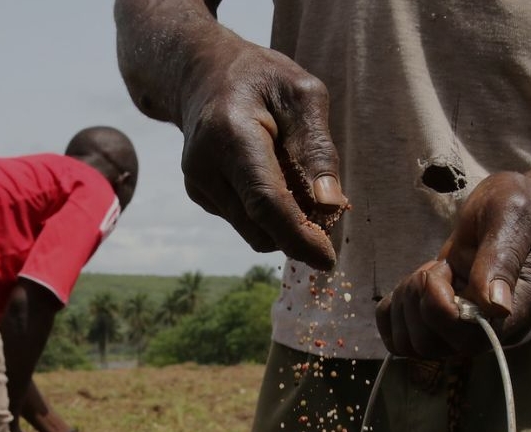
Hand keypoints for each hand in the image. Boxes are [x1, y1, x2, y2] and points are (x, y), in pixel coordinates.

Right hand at [178, 37, 347, 268]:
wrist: (203, 73)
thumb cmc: (261, 79)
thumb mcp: (302, 95)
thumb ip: (317, 149)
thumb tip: (330, 205)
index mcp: (230, 135)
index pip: (265, 201)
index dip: (298, 236)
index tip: (327, 259)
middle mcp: (205, 167)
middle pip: (260, 227)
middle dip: (299, 230)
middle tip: (328, 204)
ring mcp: (199, 185)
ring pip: (254, 231)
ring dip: (285, 222)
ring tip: (296, 177)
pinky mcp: (201, 195)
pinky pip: (246, 221)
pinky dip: (269, 212)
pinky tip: (272, 174)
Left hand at [376, 172, 530, 358]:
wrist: (514, 208)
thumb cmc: (519, 206)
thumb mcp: (511, 216)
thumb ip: (501, 259)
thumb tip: (496, 307)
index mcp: (520, 308)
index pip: (471, 339)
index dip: (442, 311)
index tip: (443, 269)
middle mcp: (492, 329)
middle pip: (432, 346)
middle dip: (421, 300)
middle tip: (439, 266)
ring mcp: (464, 329)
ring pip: (411, 344)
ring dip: (406, 303)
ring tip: (430, 273)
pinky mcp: (441, 323)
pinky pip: (397, 336)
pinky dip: (393, 309)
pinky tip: (415, 283)